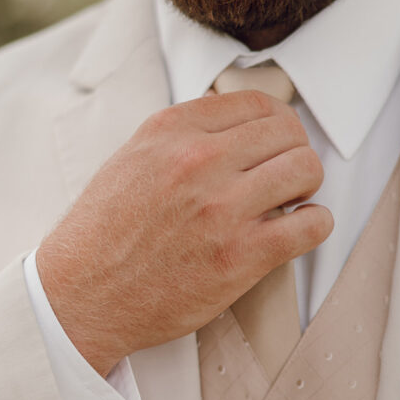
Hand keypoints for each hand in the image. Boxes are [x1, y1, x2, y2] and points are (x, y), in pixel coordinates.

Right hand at [37, 91, 332, 375]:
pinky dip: (316, 225)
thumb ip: (181, 137)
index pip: (256, 103)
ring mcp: (222, 209)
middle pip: (287, 132)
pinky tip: (300, 230)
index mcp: (171, 131)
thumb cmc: (104, 236)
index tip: (277, 145)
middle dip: (295, 153)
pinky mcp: (240, 256)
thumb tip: (235, 128)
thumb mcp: (132, 160)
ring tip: (292, 204)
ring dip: (308, 186)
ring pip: (305, 170)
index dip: (277, 125)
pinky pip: (310, 225)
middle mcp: (198, 161)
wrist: (83, 296)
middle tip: (287, 179)